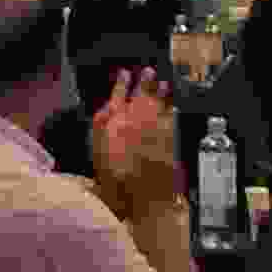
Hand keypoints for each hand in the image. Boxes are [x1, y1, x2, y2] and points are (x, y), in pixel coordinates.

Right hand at [91, 73, 179, 202]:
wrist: (144, 200)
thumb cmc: (117, 182)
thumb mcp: (98, 154)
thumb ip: (100, 129)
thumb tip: (104, 112)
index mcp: (114, 125)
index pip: (117, 97)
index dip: (121, 84)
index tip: (124, 74)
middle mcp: (136, 123)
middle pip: (140, 97)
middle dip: (144, 82)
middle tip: (148, 71)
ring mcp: (155, 131)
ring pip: (158, 105)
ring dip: (160, 91)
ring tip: (162, 82)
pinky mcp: (170, 141)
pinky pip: (171, 118)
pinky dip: (172, 109)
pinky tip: (173, 105)